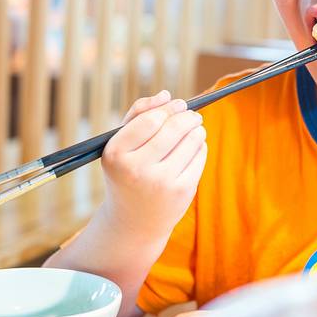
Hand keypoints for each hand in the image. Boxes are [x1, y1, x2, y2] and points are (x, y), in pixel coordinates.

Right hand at [100, 90, 207, 240]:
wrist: (133, 222)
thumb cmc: (127, 172)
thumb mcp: (122, 144)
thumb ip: (139, 113)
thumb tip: (165, 94)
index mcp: (116, 154)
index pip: (150, 120)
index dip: (169, 108)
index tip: (179, 104)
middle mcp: (136, 169)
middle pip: (174, 128)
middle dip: (188, 116)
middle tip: (193, 115)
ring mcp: (160, 183)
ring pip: (192, 140)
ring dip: (197, 130)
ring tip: (196, 129)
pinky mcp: (181, 192)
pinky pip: (199, 156)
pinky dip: (200, 147)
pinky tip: (194, 148)